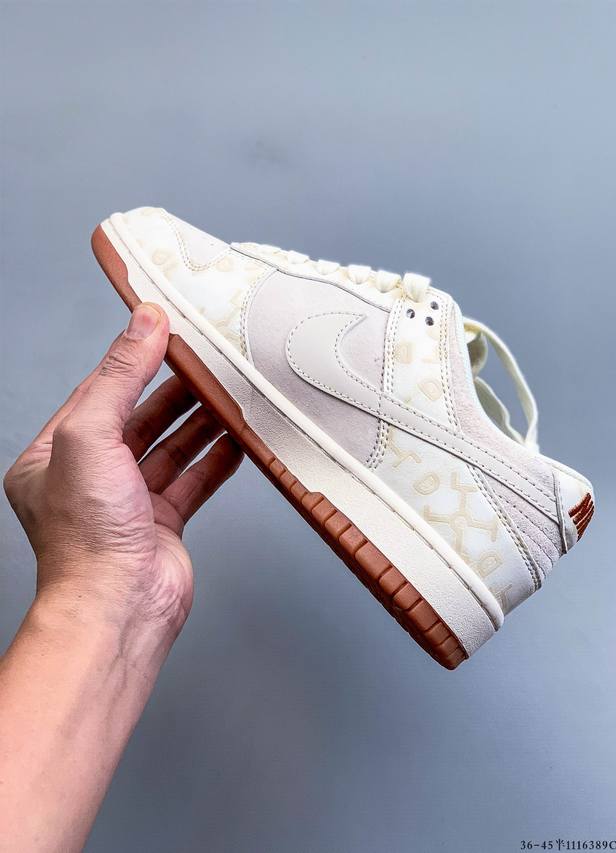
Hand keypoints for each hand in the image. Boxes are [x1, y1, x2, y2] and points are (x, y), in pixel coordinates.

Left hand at [3, 302, 242, 641]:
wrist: (118, 607)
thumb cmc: (88, 537)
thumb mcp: (90, 435)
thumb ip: (119, 377)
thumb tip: (144, 324)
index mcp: (51, 457)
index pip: (96, 394)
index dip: (131, 361)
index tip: (165, 333)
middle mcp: (87, 479)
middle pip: (138, 420)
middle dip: (174, 393)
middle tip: (207, 366)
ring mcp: (126, 503)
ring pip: (169, 450)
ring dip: (199, 424)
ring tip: (229, 397)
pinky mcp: (161, 524)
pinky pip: (192, 482)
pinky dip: (215, 461)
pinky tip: (237, 442)